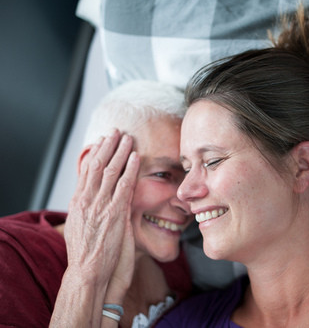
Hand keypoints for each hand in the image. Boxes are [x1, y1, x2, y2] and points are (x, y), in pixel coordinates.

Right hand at [64, 130, 139, 286]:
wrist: (87, 272)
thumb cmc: (86, 256)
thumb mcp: (80, 228)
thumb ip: (88, 212)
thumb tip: (94, 202)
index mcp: (78, 203)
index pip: (86, 171)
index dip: (95, 154)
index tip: (102, 141)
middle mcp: (88, 200)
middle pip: (98, 165)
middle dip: (108, 146)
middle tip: (116, 132)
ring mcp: (101, 205)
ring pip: (110, 171)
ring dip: (120, 152)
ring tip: (128, 138)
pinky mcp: (115, 213)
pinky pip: (124, 185)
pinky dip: (129, 169)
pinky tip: (135, 158)